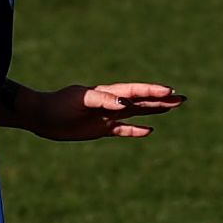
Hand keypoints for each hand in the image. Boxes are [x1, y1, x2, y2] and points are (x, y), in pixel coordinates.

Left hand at [21, 82, 184, 140]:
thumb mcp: (80, 100)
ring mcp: (107, 116)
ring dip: (154, 111)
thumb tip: (124, 103)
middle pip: (141, 101)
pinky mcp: (101, 128)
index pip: (134, 91)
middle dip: (161, 99)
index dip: (152, 91)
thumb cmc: (58, 104)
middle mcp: (111, 103)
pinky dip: (136, 130)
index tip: (169, 91)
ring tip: (172, 107)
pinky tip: (149, 131)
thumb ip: (102, 100)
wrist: (41, 117)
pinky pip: (123, 130)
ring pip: (137, 113)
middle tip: (181, 98)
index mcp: (107, 93)